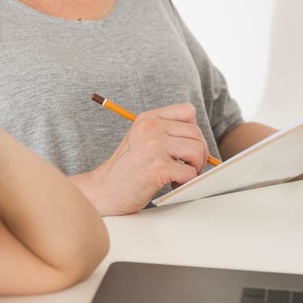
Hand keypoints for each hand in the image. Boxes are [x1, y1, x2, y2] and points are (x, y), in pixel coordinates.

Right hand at [79, 103, 208, 214]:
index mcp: (148, 118)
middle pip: (196, 133)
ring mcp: (154, 146)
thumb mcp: (140, 138)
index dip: (192, 131)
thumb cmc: (125, 169)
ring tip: (179, 176)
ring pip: (198, 151)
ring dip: (194, 168)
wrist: (103, 191)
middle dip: (198, 154)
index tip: (184, 147)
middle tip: (186, 167)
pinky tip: (171, 184)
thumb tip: (198, 138)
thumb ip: (164, 132)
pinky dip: (186, 182)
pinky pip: (190, 173)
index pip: (187, 111)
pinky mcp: (159, 167)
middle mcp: (151, 128)